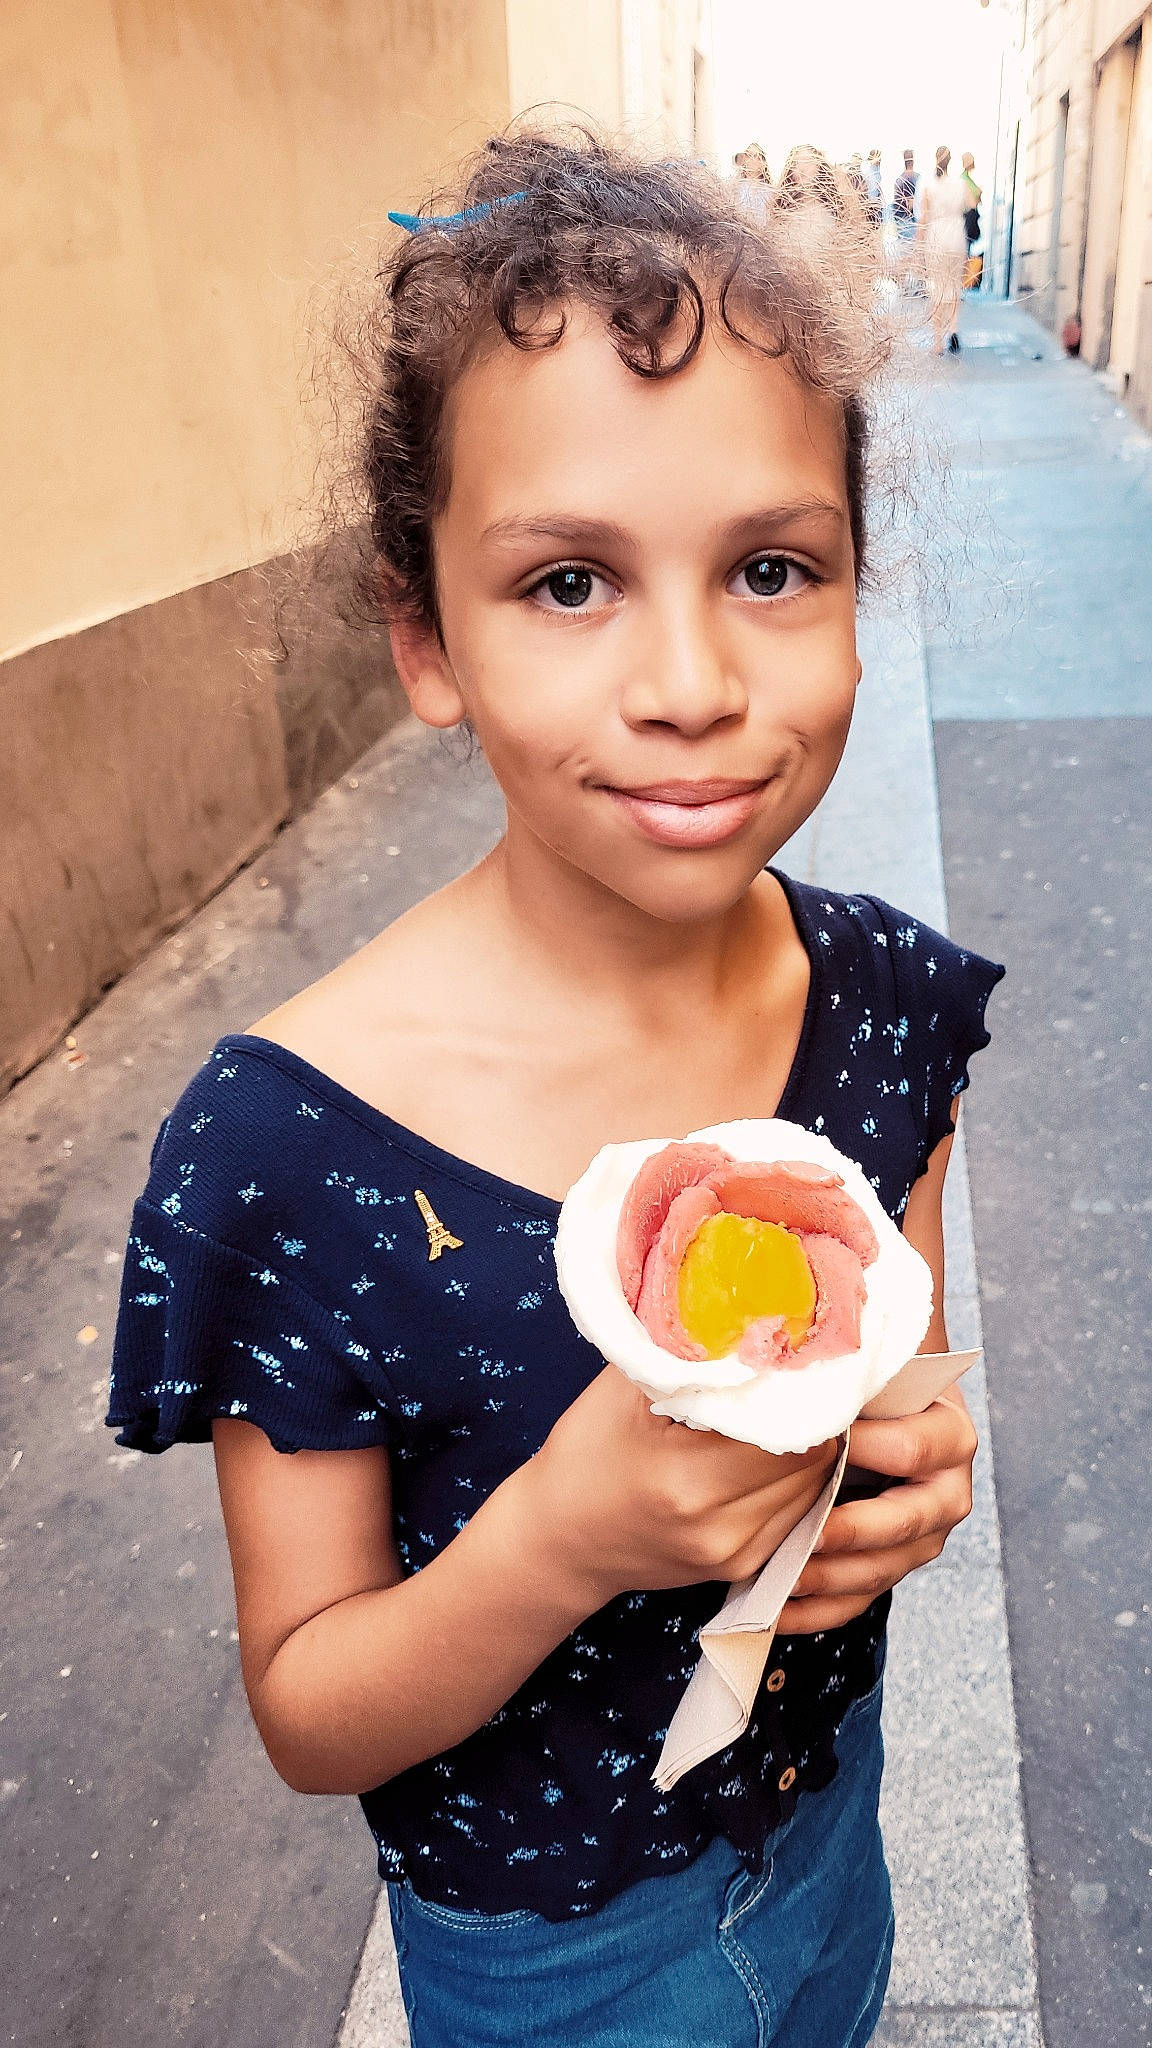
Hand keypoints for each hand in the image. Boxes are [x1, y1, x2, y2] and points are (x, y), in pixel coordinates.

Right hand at [521, 1366, 838, 1608]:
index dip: (800, 1390)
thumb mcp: (619, 1394)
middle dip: (809, 1415)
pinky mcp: (744, 1565)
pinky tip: (767, 1451)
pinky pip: (797, 1511)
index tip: (792, 1357)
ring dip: (807, 1447)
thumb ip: (681, 1352)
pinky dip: (793, 1478)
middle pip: (814, 1460)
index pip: (792, 1431)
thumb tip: (735, 1309)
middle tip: (795, 1377)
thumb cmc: (583, 1458)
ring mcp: (736, 1553)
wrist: (559, 1543)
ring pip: (814, 1486)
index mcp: (689, 1481)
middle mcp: (721, 1527)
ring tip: (784, 1411)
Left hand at [777, 1389, 976, 1633]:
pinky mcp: (893, 1565)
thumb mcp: (869, 1375)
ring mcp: (923, 1536)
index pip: (913, 1449)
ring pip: (883, 1568)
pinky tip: (780, 1611)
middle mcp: (946, 1491)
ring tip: (782, 1579)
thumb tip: (793, 1375)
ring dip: (830, 1579)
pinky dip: (820, 1610)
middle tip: (805, 1536)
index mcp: (948, 1435)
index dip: (869, 1451)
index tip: (818, 1446)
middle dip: (852, 1532)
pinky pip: (861, 1598)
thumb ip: (848, 1377)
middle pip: (906, 1521)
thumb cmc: (868, 1384)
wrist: (879, 1409)